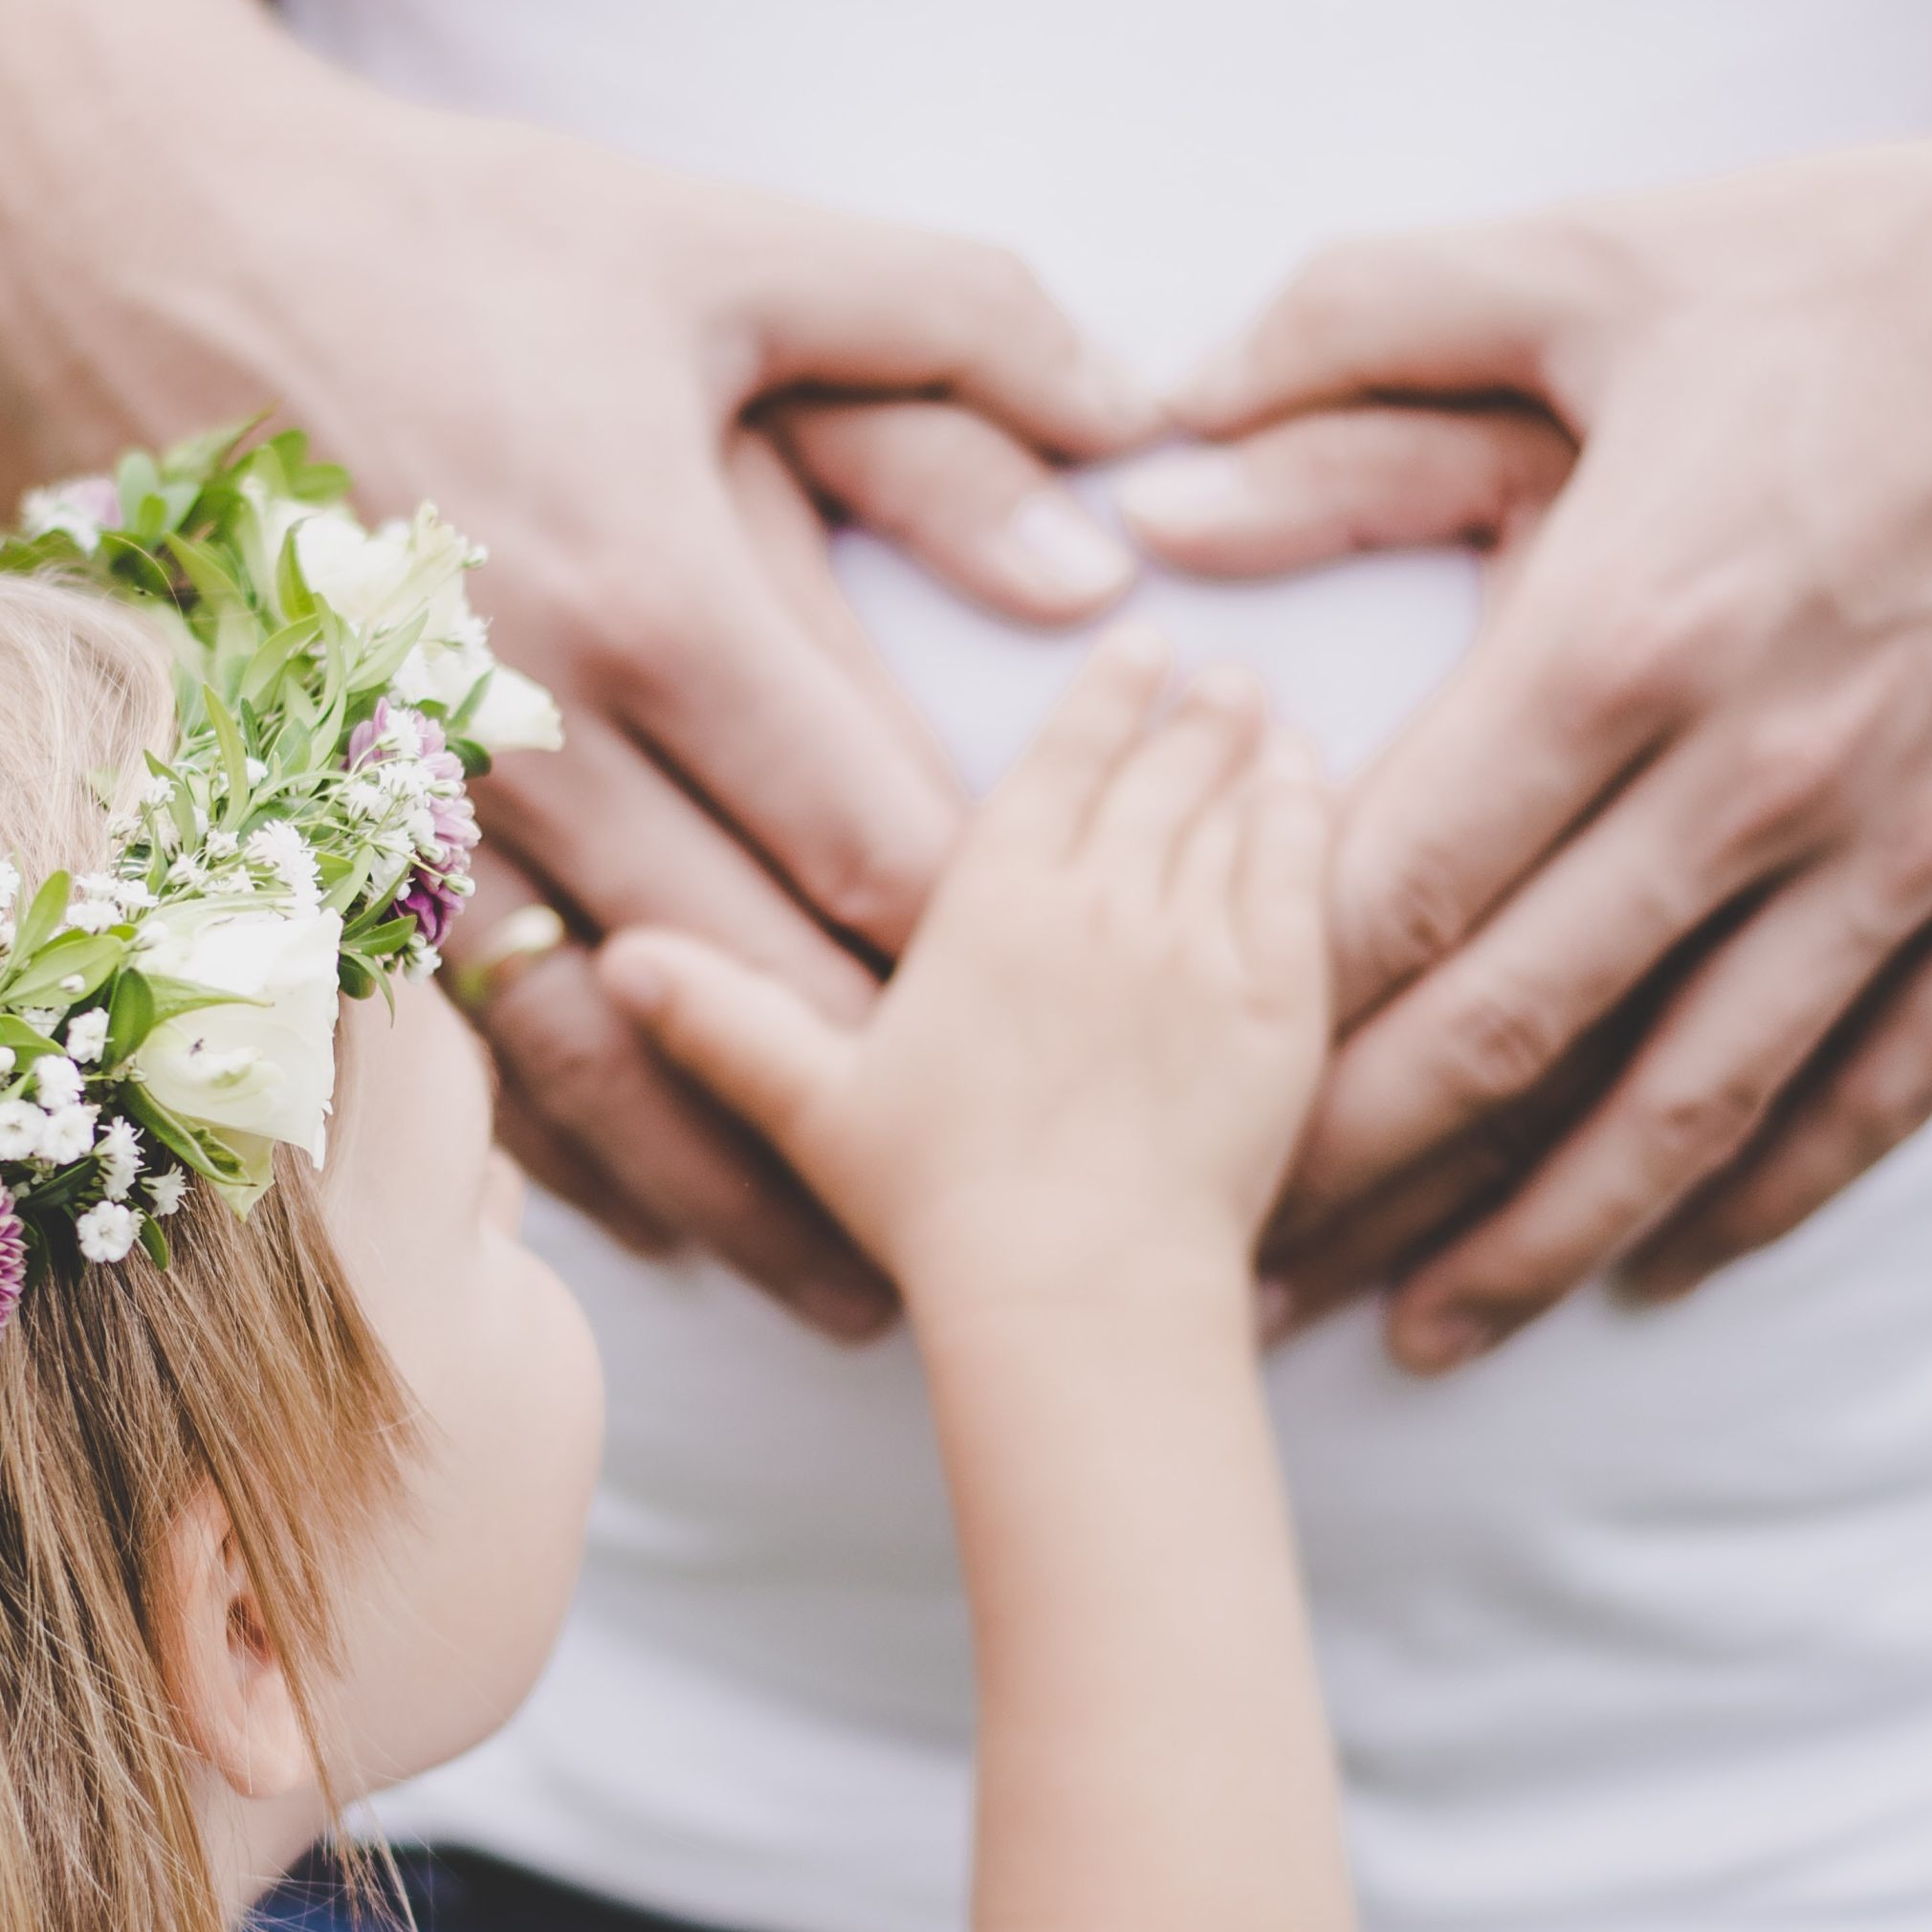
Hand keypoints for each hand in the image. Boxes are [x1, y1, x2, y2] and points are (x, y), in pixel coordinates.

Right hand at [35, 86, 1152, 1333]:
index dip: (982, 946)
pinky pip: (460, 1036)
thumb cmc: (467, 249)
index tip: (1087, 1026)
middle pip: (747, 979)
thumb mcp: (729, 255)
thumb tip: (1124, 494)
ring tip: (846, 1293)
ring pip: (599, 1050)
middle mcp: (538, 734)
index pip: (862, 830)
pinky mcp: (340, 830)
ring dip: (726, 1181)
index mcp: (656, 594)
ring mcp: (424, 803)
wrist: (162, 258)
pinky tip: (653, 1222)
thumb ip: (954, 342)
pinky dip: (560, 1145)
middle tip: (1011, 1219)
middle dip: (881, 1109)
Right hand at [597, 630, 1330, 1292]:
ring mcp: (1193, 943)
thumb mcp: (814, 1107)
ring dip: (1251, 751)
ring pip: (1229, 809)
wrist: (1075, 1291)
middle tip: (1217, 669)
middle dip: (1189, 713)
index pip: (1055, 766)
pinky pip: (1300, 874)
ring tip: (1267, 710)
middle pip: (1153, 775)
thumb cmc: (940, 1212)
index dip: (1100, 701)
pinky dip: (1309, 818)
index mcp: (987, 904)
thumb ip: (726, 1019)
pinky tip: (1313, 784)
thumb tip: (618, 959)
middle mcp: (1096, 898)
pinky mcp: (1275, 1002)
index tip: (1136, 640)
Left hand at [1168, 124, 1931, 1367]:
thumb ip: (1348, 333)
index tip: (1174, 1098)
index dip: (1268, 1022)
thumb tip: (1152, 435)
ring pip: (1690, 1107)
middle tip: (1247, 1273)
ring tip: (1419, 1333)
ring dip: (1541, 1238)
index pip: (1399, 891)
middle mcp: (1764, 773)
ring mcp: (1915, 844)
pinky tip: (1665, 1268)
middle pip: (1512, 1035)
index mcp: (1625, 633)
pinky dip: (1768, 1194)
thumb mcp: (1589, 262)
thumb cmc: (1869, 262)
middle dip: (1357, 1176)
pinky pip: (1884, 1084)